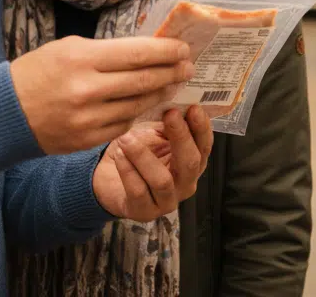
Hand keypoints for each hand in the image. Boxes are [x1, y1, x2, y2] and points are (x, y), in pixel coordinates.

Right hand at [10, 36, 193, 153]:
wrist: (5, 113)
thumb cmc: (36, 73)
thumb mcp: (66, 48)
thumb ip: (104, 52)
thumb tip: (144, 51)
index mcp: (81, 58)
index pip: (136, 53)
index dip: (165, 52)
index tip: (183, 49)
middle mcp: (86, 89)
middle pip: (143, 80)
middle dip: (171, 73)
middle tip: (187, 68)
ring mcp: (87, 118)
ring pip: (137, 105)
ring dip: (160, 94)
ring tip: (172, 85)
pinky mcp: (86, 140)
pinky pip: (122, 125)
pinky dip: (137, 113)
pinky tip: (146, 105)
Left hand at [92, 106, 213, 220]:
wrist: (110, 179)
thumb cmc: (139, 153)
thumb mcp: (157, 135)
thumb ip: (169, 124)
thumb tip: (176, 103)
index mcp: (193, 163)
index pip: (205, 146)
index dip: (201, 128)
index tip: (193, 108)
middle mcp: (185, 184)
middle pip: (190, 163)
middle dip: (181, 137)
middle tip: (169, 114)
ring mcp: (166, 201)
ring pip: (162, 180)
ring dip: (143, 155)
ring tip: (127, 138)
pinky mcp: (144, 211)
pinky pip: (137, 190)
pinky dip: (127, 169)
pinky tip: (118, 154)